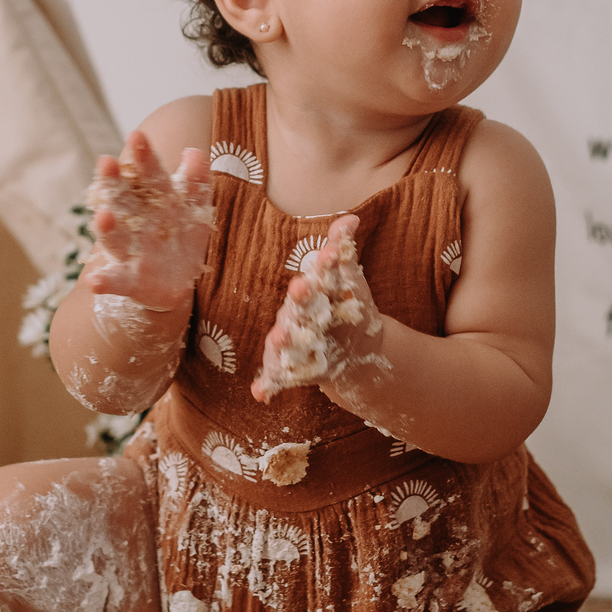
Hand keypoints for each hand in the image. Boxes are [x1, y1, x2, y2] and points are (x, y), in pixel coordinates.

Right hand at [82, 132, 211, 311]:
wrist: (175, 281)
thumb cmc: (181, 235)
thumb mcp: (195, 208)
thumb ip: (196, 181)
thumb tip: (194, 151)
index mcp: (153, 201)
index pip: (148, 175)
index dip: (143, 157)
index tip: (137, 134)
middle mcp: (136, 223)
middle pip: (122, 199)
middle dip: (113, 181)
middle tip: (106, 161)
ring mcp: (130, 252)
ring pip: (116, 238)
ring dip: (107, 228)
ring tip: (103, 215)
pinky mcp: (129, 281)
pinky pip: (114, 281)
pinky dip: (103, 281)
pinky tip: (94, 281)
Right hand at [252, 215, 384, 400]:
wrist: (349, 351)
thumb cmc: (341, 308)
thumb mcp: (347, 282)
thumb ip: (342, 251)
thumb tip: (351, 218)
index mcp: (308, 293)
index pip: (313, 280)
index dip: (320, 271)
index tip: (327, 260)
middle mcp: (293, 316)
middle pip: (294, 307)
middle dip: (298, 300)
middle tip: (302, 289)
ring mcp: (288, 344)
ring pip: (281, 341)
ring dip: (280, 340)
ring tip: (279, 339)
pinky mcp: (287, 370)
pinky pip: (274, 378)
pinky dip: (266, 385)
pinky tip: (260, 394)